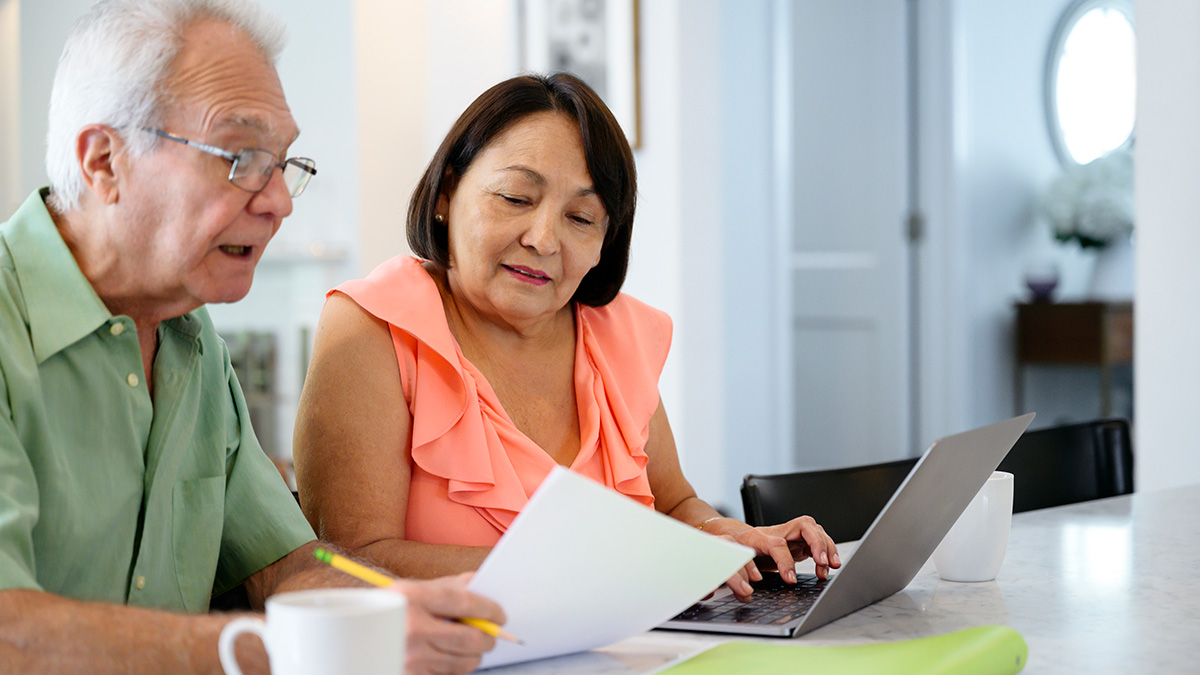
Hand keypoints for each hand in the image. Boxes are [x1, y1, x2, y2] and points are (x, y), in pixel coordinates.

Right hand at [388, 573, 505, 674]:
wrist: (351, 635)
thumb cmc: (387, 610)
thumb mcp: (413, 589)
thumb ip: (449, 587)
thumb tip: (481, 586)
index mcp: (412, 598)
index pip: (465, 603)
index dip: (490, 609)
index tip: (500, 614)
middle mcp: (411, 629)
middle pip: (469, 638)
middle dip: (488, 637)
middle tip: (491, 634)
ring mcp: (410, 657)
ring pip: (463, 662)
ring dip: (474, 655)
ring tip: (471, 646)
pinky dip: (456, 667)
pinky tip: (451, 657)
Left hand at [711, 517, 839, 601]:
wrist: (740, 537)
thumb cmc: (738, 548)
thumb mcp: (736, 559)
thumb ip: (742, 569)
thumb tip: (750, 584)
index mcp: (760, 535)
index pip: (777, 544)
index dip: (785, 561)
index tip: (790, 580)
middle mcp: (780, 531)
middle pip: (805, 526)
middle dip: (817, 543)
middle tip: (823, 562)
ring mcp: (792, 535)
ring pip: (815, 531)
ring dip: (826, 547)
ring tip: (831, 566)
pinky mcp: (800, 543)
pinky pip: (818, 543)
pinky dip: (826, 554)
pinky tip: (827, 568)